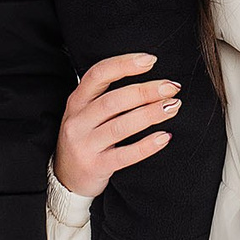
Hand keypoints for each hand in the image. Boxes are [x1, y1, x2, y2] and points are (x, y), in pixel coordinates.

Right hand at [56, 54, 180, 198]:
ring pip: (120, 126)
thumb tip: (151, 80)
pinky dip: (147, 146)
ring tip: (172, 106)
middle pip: (113, 100)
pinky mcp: (95, 166)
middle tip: (171, 87)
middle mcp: (77, 121)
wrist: (66, 179)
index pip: (98, 74)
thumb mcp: (86, 113)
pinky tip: (164, 137)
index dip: (124, 65)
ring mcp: (84, 145)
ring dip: (150, 114)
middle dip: (146, 91)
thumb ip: (108, 96)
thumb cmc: (86, 139)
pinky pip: (125, 155)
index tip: (151, 60)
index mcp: (76, 101)